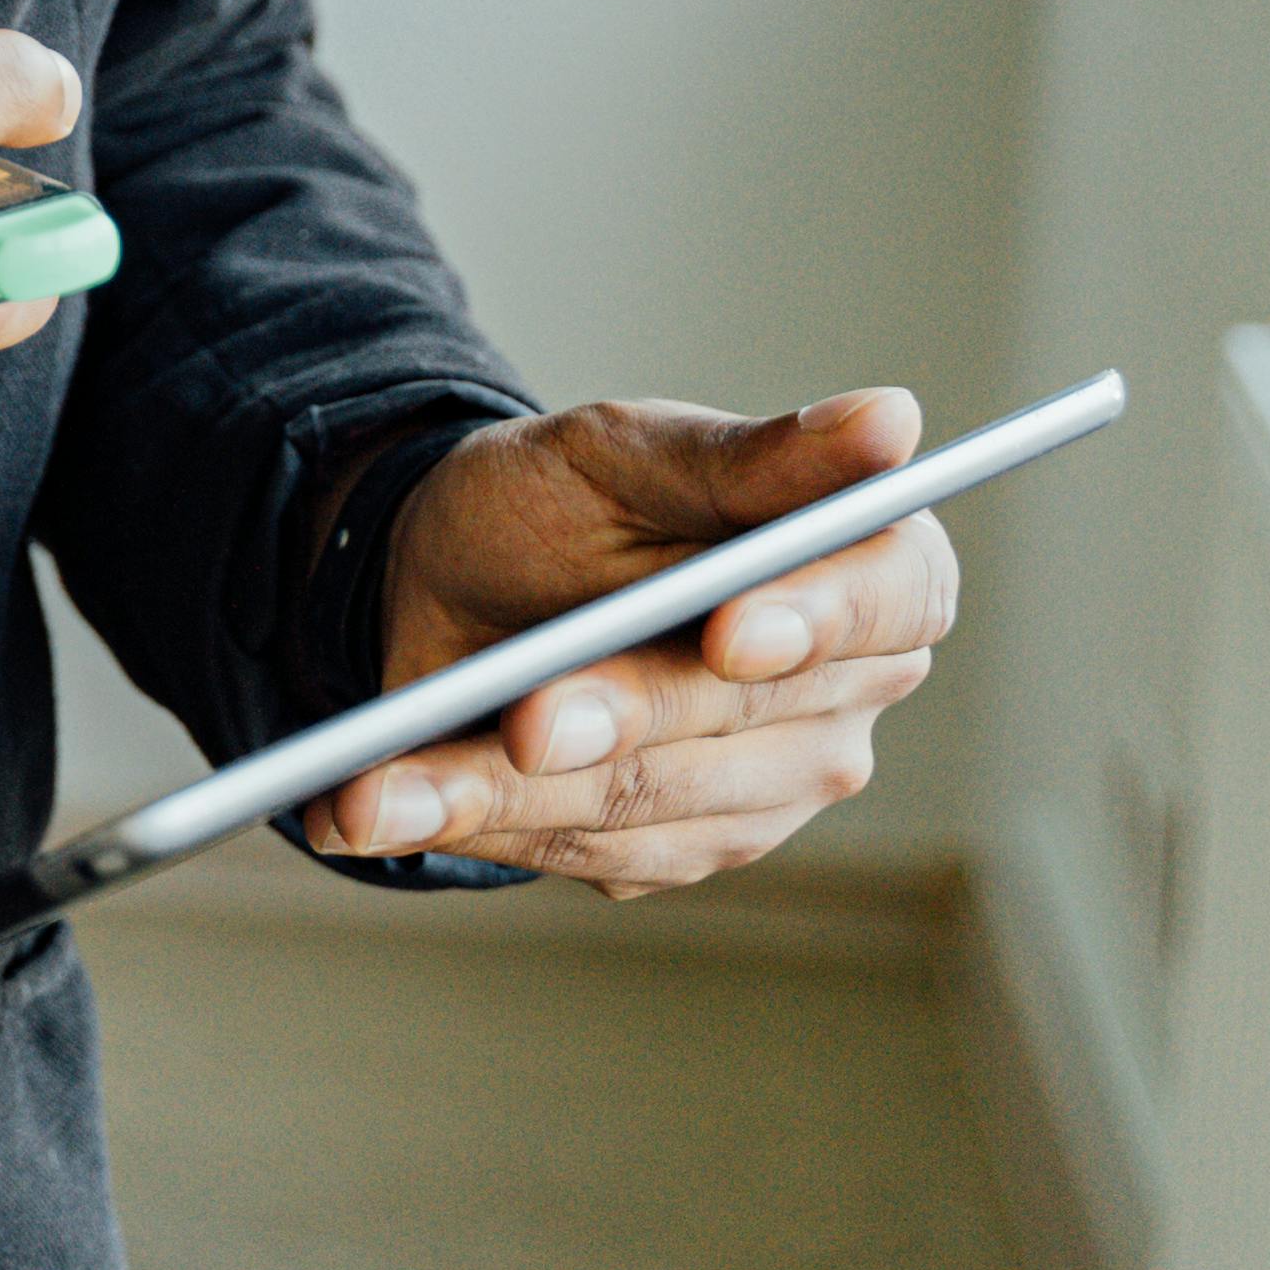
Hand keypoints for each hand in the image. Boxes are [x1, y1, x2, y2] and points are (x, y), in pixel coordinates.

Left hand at [293, 391, 955, 894]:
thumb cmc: (563, 497)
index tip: (730, 633)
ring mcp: (765, 786)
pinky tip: (379, 803)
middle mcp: (840, 695)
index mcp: (866, 568)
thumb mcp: (632, 450)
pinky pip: (578, 847)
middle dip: (619, 718)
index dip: (817, 619)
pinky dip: (467, 822)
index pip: (890, 600)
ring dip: (504, 792)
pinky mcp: (680, 847)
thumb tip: (890, 421)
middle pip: (740, 719)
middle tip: (519, 720)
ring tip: (382, 784)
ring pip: (643, 803)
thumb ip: (753, 456)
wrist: (457, 577)